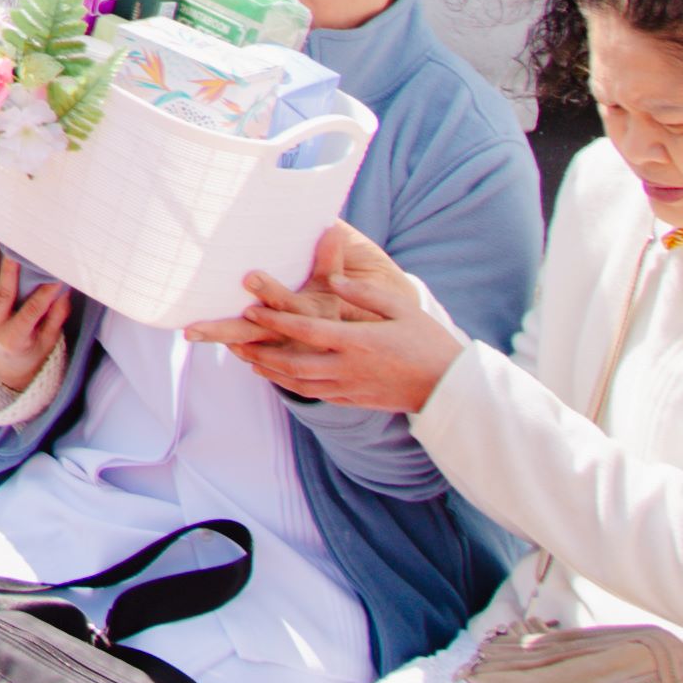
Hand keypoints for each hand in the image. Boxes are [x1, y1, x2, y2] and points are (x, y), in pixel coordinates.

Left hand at [0, 251, 77, 403]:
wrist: (4, 368)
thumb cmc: (32, 354)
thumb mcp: (49, 341)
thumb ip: (56, 316)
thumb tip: (65, 289)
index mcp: (13, 340)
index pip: (31, 311)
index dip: (45, 293)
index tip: (57, 277)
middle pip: (2, 294)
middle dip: (11, 270)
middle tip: (18, 249)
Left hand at [196, 223, 460, 412]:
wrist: (449, 388)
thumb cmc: (427, 341)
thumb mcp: (400, 308)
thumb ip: (364, 294)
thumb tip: (334, 281)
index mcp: (358, 342)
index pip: (306, 331)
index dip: (274, 321)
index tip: (250, 309)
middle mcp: (348, 368)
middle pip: (292, 363)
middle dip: (260, 351)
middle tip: (234, 339)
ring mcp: (350, 388)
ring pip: (299, 383)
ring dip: (269, 371)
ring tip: (246, 358)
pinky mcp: (354, 401)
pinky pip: (314, 393)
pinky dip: (291, 384)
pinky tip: (278, 375)